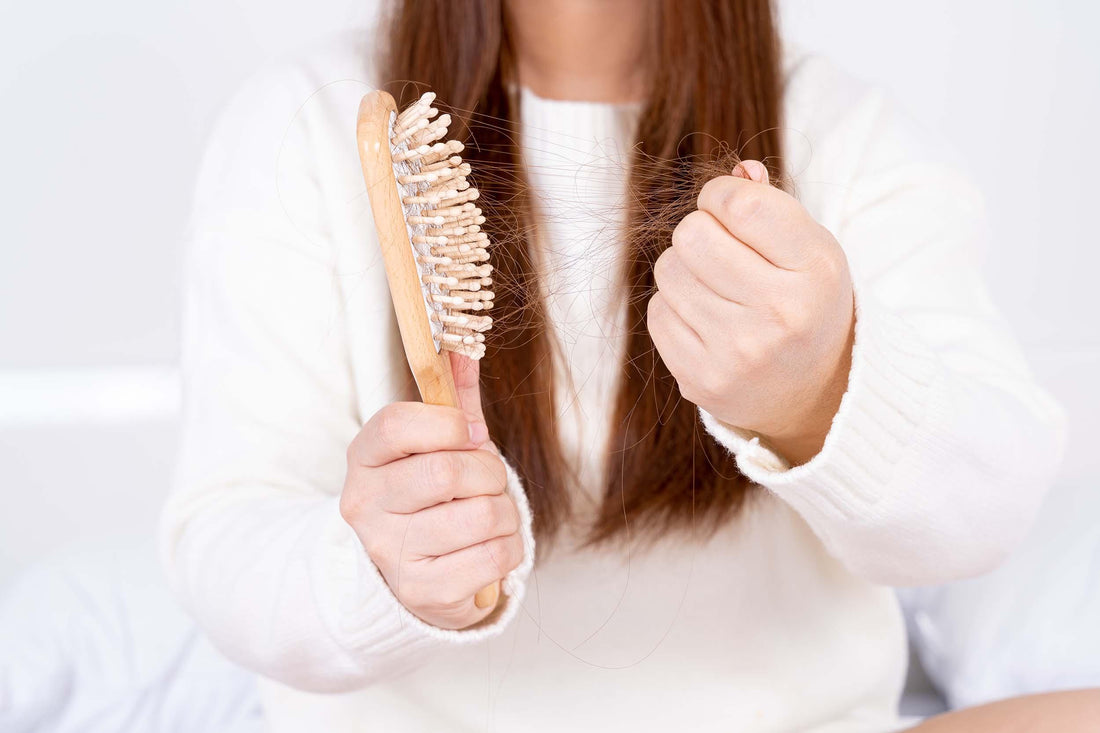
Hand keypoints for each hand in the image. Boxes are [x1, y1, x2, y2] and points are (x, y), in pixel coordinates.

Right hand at [339, 354, 523, 629]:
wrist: (403, 576)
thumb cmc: (427, 499)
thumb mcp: (433, 445)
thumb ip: (451, 398)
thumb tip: (464, 346)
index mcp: (364, 459)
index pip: (398, 424)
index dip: (449, 425)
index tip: (470, 436)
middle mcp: (365, 506)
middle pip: (447, 471)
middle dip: (489, 473)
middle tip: (488, 482)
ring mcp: (389, 553)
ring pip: (480, 516)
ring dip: (505, 513)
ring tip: (492, 516)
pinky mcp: (422, 593)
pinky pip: (494, 557)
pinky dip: (509, 549)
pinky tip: (492, 547)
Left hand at [647, 160, 855, 465]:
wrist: (809, 392)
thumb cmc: (802, 301)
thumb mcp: (808, 247)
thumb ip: (770, 203)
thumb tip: (736, 171)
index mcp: (815, 272)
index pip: (741, 204)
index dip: (721, 194)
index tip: (729, 208)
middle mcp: (780, 315)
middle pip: (692, 234)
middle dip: (700, 231)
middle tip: (722, 251)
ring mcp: (738, 353)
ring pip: (668, 270)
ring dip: (684, 269)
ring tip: (716, 287)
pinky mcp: (701, 379)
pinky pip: (657, 313)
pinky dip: (674, 307)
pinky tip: (705, 319)